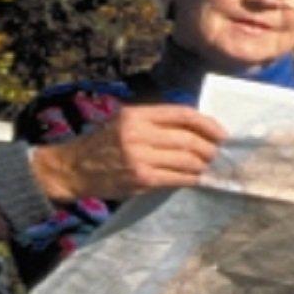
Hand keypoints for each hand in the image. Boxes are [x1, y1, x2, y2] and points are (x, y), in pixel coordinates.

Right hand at [32, 102, 223, 202]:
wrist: (73, 169)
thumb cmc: (102, 143)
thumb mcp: (123, 120)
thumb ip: (154, 121)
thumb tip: (195, 128)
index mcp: (136, 114)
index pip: (182, 114)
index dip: (207, 123)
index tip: (221, 132)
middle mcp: (138, 134)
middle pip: (188, 139)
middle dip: (209, 147)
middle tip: (218, 153)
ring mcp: (139, 158)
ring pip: (186, 160)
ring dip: (203, 164)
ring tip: (209, 165)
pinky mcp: (140, 179)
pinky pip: (176, 178)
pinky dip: (191, 178)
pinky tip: (196, 178)